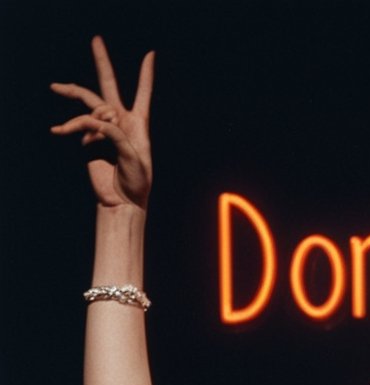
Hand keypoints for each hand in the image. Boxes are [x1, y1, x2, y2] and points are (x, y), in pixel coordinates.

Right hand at [50, 36, 153, 208]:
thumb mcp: (133, 157)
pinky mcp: (90, 138)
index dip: (146, 75)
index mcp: (138, 124)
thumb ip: (116, 135)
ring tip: (60, 97)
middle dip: (102, 62)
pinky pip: (81, 125)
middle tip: (96, 39)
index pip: (142, 94)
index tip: (150, 54)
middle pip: (109, 85)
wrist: (123, 201)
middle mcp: (120, 121)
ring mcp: (103, 128)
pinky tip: (60, 130)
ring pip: (89, 104)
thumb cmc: (136, 182)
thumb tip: (93, 120)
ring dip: (80, 106)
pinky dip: (72, 127)